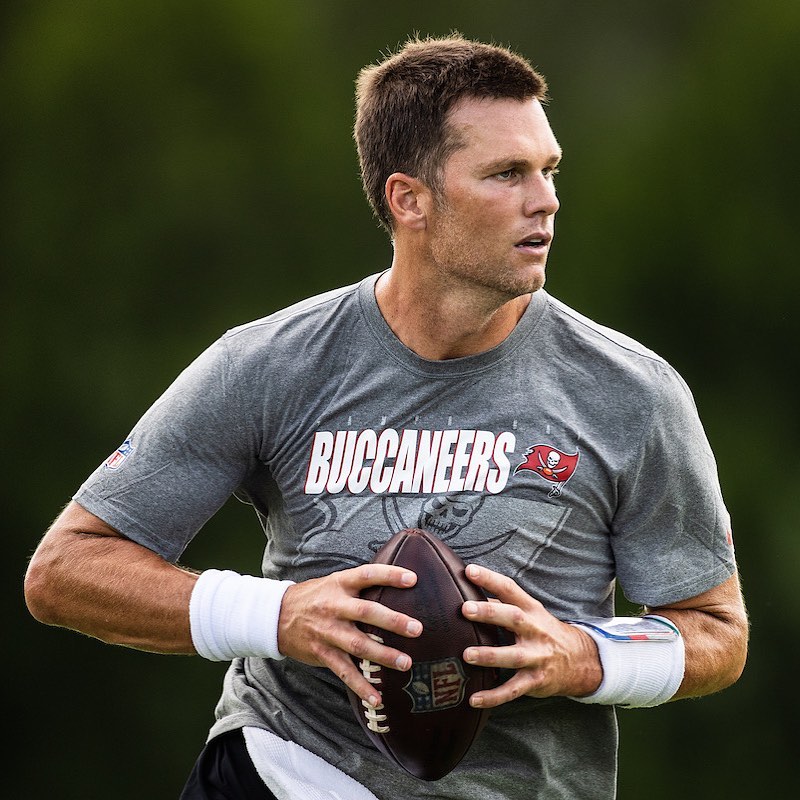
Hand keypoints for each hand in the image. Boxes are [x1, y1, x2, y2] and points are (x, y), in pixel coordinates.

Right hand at [277, 565, 421, 705]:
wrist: (278, 615)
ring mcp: (328, 631)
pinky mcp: (323, 653)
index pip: (367, 575)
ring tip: (406, 663)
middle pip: (366, 612)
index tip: (413, 579)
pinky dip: (361, 686)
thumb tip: (400, 583)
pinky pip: (344, 672)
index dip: (389, 575)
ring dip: (383, 656)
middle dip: (392, 621)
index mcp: (340, 584)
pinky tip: (378, 698)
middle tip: (417, 629)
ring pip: (358, 644)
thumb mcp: (335, 582)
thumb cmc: (316, 596)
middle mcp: (334, 606)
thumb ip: (361, 585)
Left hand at [461, 564, 601, 707]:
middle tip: (465, 609)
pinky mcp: (535, 681)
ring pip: (513, 656)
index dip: (490, 579)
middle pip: (514, 618)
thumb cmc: (543, 631)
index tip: (469, 571)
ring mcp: (536, 657)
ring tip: (467, 655)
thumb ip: (503, 604)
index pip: (510, 589)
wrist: (580, 660)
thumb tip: (468, 593)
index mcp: (531, 610)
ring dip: (490, 656)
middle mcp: (535, 631)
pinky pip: (513, 691)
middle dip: (490, 613)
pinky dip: (494, 696)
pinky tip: (473, 700)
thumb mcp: (531, 613)